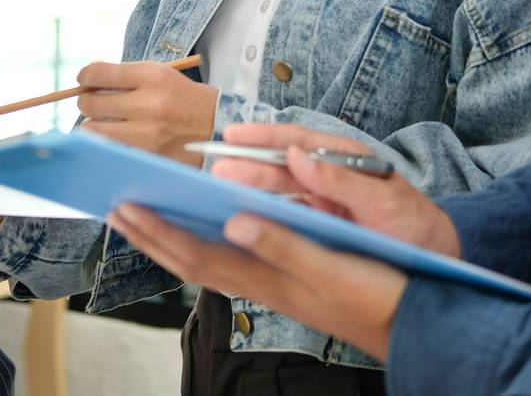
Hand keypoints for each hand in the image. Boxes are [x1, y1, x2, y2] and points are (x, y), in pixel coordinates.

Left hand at [76, 60, 219, 165]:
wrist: (217, 128)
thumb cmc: (184, 98)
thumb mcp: (161, 75)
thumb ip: (126, 76)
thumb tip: (87, 82)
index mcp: (153, 77)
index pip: (99, 74)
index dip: (85, 76)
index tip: (84, 79)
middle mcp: (149, 105)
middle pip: (90, 103)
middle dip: (87, 101)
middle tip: (93, 102)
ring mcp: (146, 135)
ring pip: (92, 130)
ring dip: (94, 124)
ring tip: (106, 122)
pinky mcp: (146, 157)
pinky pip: (109, 148)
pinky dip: (107, 143)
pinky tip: (118, 137)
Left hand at [108, 203, 407, 360]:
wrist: (412, 323)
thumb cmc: (375, 294)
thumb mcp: (328, 266)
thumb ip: (281, 243)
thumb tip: (232, 220)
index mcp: (264, 275)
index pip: (195, 252)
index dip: (158, 231)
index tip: (125, 206)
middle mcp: (260, 283)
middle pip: (192, 259)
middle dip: (152, 235)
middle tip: (118, 210)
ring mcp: (273, 284)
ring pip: (209, 261)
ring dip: (175, 239)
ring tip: (149, 220)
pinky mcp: (289, 281)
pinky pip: (232, 261)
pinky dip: (208, 244)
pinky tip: (208, 233)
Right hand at [211, 123, 458, 256]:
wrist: (439, 257)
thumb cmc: (417, 225)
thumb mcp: (383, 200)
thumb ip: (340, 178)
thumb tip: (296, 155)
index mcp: (345, 158)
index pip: (297, 140)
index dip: (263, 137)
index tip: (233, 135)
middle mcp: (330, 173)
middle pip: (281, 163)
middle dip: (247, 162)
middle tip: (214, 166)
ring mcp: (325, 197)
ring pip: (280, 187)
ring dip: (250, 186)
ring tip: (218, 186)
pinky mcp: (323, 220)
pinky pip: (287, 210)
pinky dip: (264, 210)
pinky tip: (242, 214)